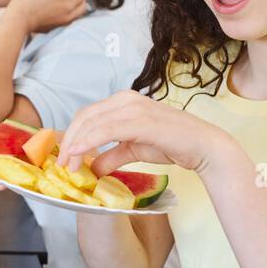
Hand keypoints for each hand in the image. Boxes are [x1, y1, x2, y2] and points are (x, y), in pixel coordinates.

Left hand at [58, 90, 235, 177]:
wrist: (204, 147)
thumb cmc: (172, 144)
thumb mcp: (134, 150)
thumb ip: (112, 156)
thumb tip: (92, 168)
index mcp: (123, 101)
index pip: (87, 115)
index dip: (71, 135)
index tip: (64, 157)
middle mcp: (126, 99)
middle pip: (84, 117)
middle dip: (69, 140)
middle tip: (62, 164)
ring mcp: (134, 107)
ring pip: (92, 123)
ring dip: (76, 144)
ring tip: (69, 165)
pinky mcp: (141, 120)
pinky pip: (106, 130)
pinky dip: (88, 142)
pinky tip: (78, 154)